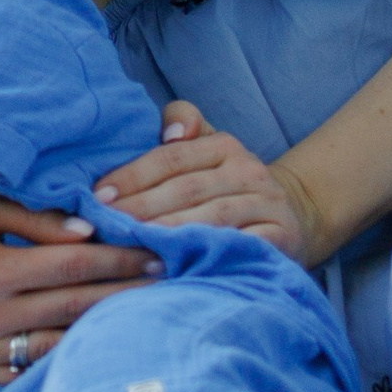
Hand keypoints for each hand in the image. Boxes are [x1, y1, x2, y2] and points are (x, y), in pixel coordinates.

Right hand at [0, 194, 154, 383]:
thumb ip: (30, 219)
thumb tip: (87, 232)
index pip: (74, 269)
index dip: (120, 261)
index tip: (155, 254)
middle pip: (74, 310)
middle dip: (125, 295)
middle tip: (166, 284)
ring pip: (55, 347)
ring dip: (101, 332)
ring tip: (140, 316)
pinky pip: (25, 369)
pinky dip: (60, 356)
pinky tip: (89, 344)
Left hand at [94, 104, 315, 262]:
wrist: (293, 217)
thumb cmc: (229, 184)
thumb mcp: (208, 147)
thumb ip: (182, 123)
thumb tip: (169, 131)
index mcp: (223, 145)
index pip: (171, 157)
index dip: (133, 175)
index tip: (98, 197)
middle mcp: (248, 170)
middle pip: (186, 189)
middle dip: (141, 209)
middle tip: (105, 227)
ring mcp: (267, 204)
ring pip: (211, 218)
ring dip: (170, 233)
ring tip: (133, 247)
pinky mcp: (281, 238)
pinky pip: (240, 247)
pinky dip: (209, 255)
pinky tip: (178, 268)